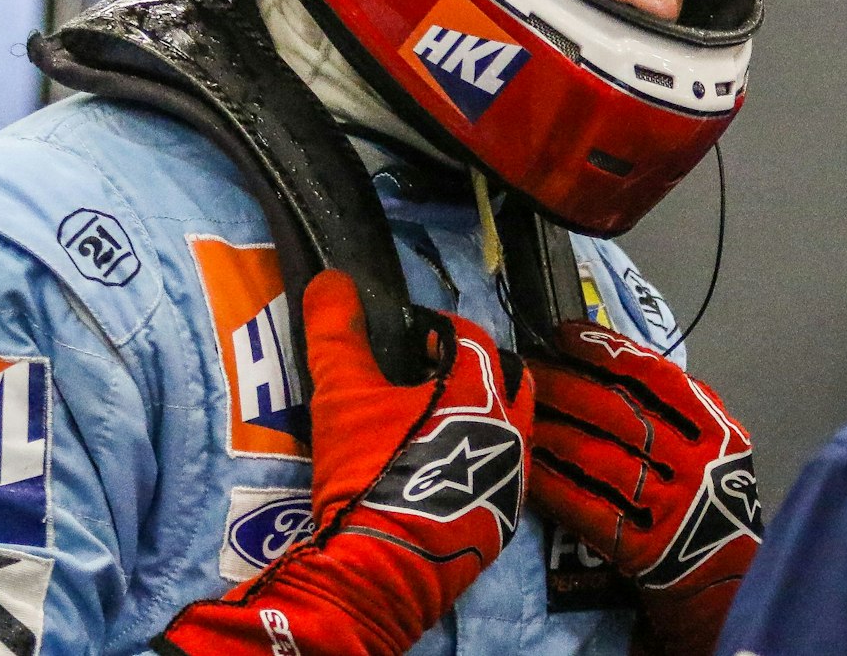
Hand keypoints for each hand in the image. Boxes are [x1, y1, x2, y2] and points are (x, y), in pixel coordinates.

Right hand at [155, 270, 532, 655]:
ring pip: (511, 424)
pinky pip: (505, 470)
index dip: (441, 327)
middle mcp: (512, 422)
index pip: (472, 335)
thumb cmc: (370, 472)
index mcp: (480, 385)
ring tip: (436, 423)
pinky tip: (446, 472)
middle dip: (476, 367)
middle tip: (431, 376)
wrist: (384, 566)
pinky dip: (483, 458)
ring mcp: (516, 472)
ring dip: (483, 413)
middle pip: (506, 376)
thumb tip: (330, 279)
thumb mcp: (342, 396)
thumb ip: (335, 333)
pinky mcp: (508, 515)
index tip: (413, 335)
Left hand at [525, 321, 760, 655]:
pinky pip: (586, 509)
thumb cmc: (711, 496)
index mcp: (718, 429)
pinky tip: (527, 467)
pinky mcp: (641, 548)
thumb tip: (607, 357)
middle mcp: (697, 465)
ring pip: (599, 459)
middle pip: (620, 415)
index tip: (564, 334)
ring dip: (553, 432)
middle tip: (527, 370)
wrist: (726, 579)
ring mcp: (670, 508)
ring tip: (520, 413)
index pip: (657, 377)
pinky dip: (554, 486)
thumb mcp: (717, 445)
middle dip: (566, 387)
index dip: (607, 351)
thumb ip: (680, 408)